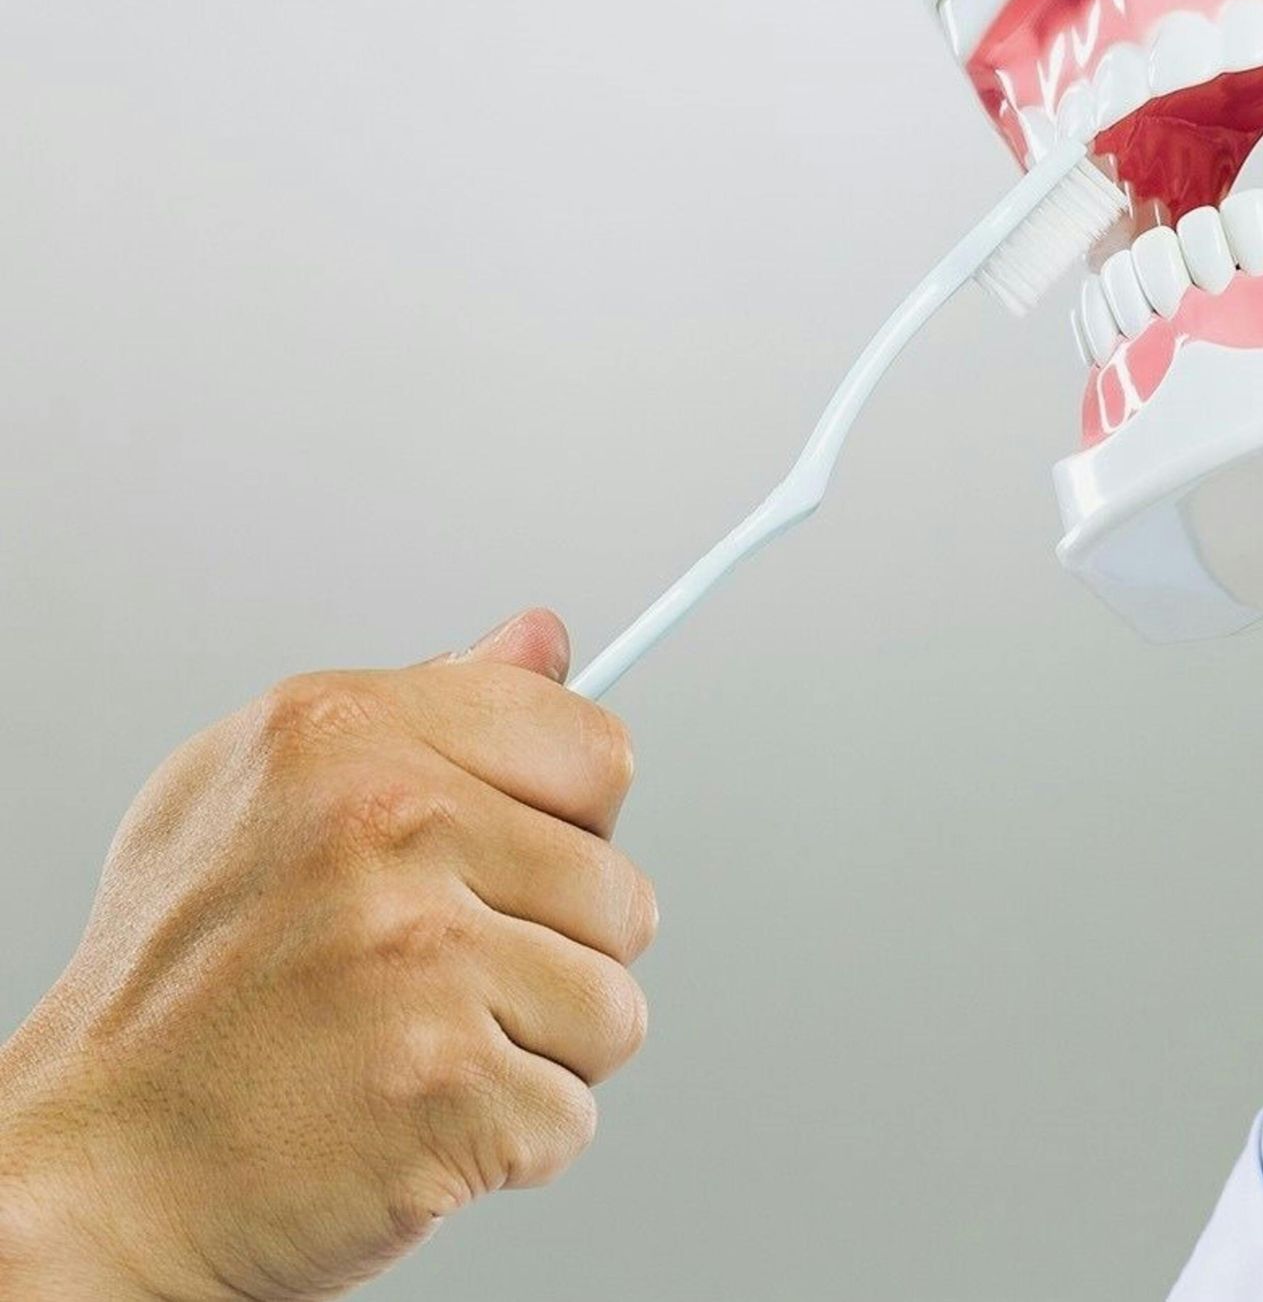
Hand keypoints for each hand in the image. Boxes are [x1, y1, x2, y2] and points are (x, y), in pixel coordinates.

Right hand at [0, 609, 654, 1299]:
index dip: (573, 822)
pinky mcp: (445, 1091)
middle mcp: (390, 830)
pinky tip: (412, 1117)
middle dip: (555, 953)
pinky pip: (570, 1114)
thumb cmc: (178, 979)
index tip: (515, 863)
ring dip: (539, 1051)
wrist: (96, 1164)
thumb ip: (431, 704)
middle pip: (622, 893)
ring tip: (422, 1048)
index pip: (597, 751)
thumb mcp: (265, 786)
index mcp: (351, 736)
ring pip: (613, 1008)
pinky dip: (507, 1139)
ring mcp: (423, 963)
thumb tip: (544, 642)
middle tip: (438, 983)